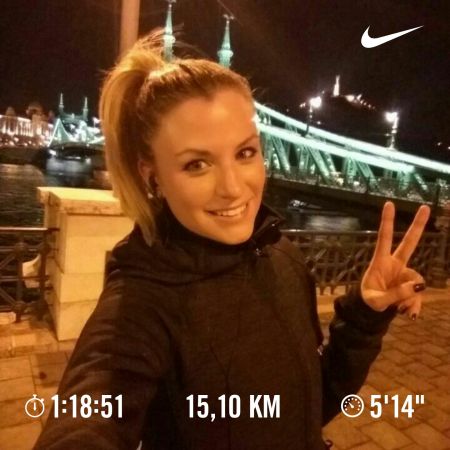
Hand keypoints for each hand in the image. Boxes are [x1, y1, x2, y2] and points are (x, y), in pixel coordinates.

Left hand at [361, 202, 430, 316]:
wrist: (371, 311)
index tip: (388, 204)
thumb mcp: (377, 301)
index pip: (384, 239)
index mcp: (380, 262)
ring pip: (417, 282)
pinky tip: (407, 314)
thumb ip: (396, 294)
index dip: (387, 222)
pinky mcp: (410, 285)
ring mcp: (404, 274)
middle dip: (417, 226)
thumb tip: (418, 286)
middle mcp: (394, 264)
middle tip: (425, 207)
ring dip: (412, 298)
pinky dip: (414, 305)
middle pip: (409, 243)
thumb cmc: (369, 301)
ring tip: (400, 310)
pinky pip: (418, 294)